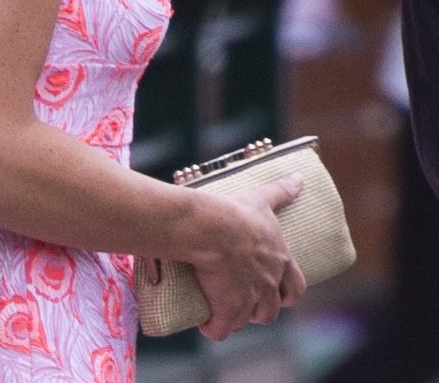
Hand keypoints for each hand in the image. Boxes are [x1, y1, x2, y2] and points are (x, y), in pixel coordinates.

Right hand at [193, 173, 306, 340]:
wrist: (212, 227)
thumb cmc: (236, 212)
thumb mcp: (261, 199)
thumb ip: (281, 191)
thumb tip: (299, 177)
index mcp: (280, 261)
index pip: (296, 288)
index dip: (287, 293)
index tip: (279, 293)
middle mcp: (269, 284)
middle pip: (271, 310)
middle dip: (260, 309)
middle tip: (244, 300)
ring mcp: (249, 299)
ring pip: (246, 320)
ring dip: (236, 318)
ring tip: (221, 309)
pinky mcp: (227, 308)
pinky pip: (220, 328)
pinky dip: (213, 326)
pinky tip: (206, 322)